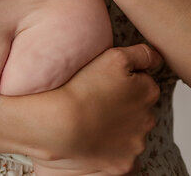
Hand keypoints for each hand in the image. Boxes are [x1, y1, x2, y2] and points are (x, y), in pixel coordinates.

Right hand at [21, 44, 160, 175]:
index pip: (143, 81)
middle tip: (99, 96)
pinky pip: (121, 153)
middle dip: (124, 102)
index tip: (106, 79)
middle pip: (139, 107)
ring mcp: (136, 144)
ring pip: (131, 131)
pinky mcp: (124, 163)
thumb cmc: (85, 87)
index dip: (124, 78)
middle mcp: (148, 120)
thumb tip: (156, 58)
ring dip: (118, 124)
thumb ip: (142, 54)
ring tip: (94, 115)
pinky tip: (95, 135)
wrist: (62, 122)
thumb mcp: (116, 56)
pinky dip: (110, 146)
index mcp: (148, 92)